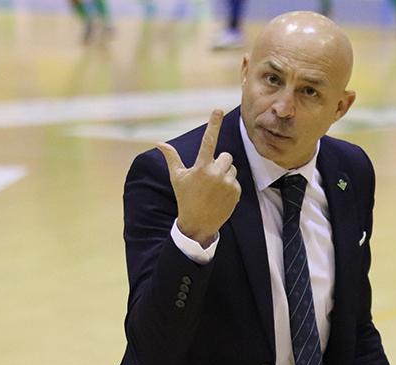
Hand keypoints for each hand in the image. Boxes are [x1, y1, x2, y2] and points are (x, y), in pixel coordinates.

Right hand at [156, 109, 240, 246]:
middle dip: (219, 162)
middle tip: (209, 176)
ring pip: (232, 167)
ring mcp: (227, 183)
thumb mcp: (177, 178)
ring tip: (214, 188)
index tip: (218, 109)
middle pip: (226, 155)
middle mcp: (215, 173)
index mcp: (201, 167)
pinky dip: (230, 185)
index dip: (213, 123)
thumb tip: (159, 143)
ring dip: (225, 173)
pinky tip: (220, 196)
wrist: (199, 224)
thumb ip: (172, 158)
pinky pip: (236, 180)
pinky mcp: (236, 192)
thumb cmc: (186, 198)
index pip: (208, 140)